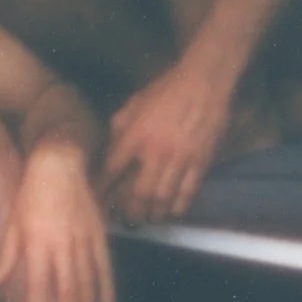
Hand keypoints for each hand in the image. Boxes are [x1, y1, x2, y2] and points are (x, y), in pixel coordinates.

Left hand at [0, 144, 114, 301]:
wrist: (59, 164)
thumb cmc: (30, 194)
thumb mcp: (12, 225)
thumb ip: (5, 259)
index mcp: (38, 244)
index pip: (39, 286)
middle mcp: (62, 245)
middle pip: (68, 291)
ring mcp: (83, 240)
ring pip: (88, 283)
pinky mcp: (98, 234)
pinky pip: (105, 267)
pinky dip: (107, 289)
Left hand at [101, 58, 237, 224]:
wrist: (203, 82)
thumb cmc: (167, 90)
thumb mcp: (134, 102)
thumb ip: (119, 125)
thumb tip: (110, 147)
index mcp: (135, 136)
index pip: (112, 170)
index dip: (102, 189)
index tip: (98, 202)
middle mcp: (156, 152)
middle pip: (139, 194)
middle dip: (131, 211)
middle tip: (128, 219)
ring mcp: (180, 159)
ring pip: (163, 198)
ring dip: (154, 213)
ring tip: (149, 219)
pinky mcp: (201, 161)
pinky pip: (188, 192)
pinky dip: (179, 206)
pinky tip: (172, 211)